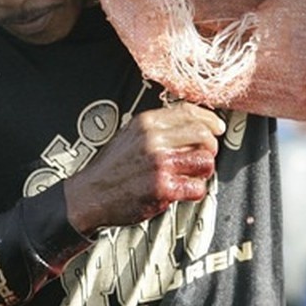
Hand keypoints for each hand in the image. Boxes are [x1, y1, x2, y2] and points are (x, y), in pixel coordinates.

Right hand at [64, 102, 224, 233]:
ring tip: (190, 175)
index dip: (209, 120)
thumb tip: (190, 126)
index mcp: (146, 123)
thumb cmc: (110, 167)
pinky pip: (197, 187)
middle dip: (210, 148)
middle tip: (203, 156)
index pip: (189, 112)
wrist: (89, 194)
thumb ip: (157, 129)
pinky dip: (193, 191)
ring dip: (203, 171)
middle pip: (204, 135)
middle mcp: (154, 140)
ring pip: (205, 161)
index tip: (216, 128)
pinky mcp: (163, 188)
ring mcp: (159, 164)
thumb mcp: (129, 135)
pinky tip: (181, 190)